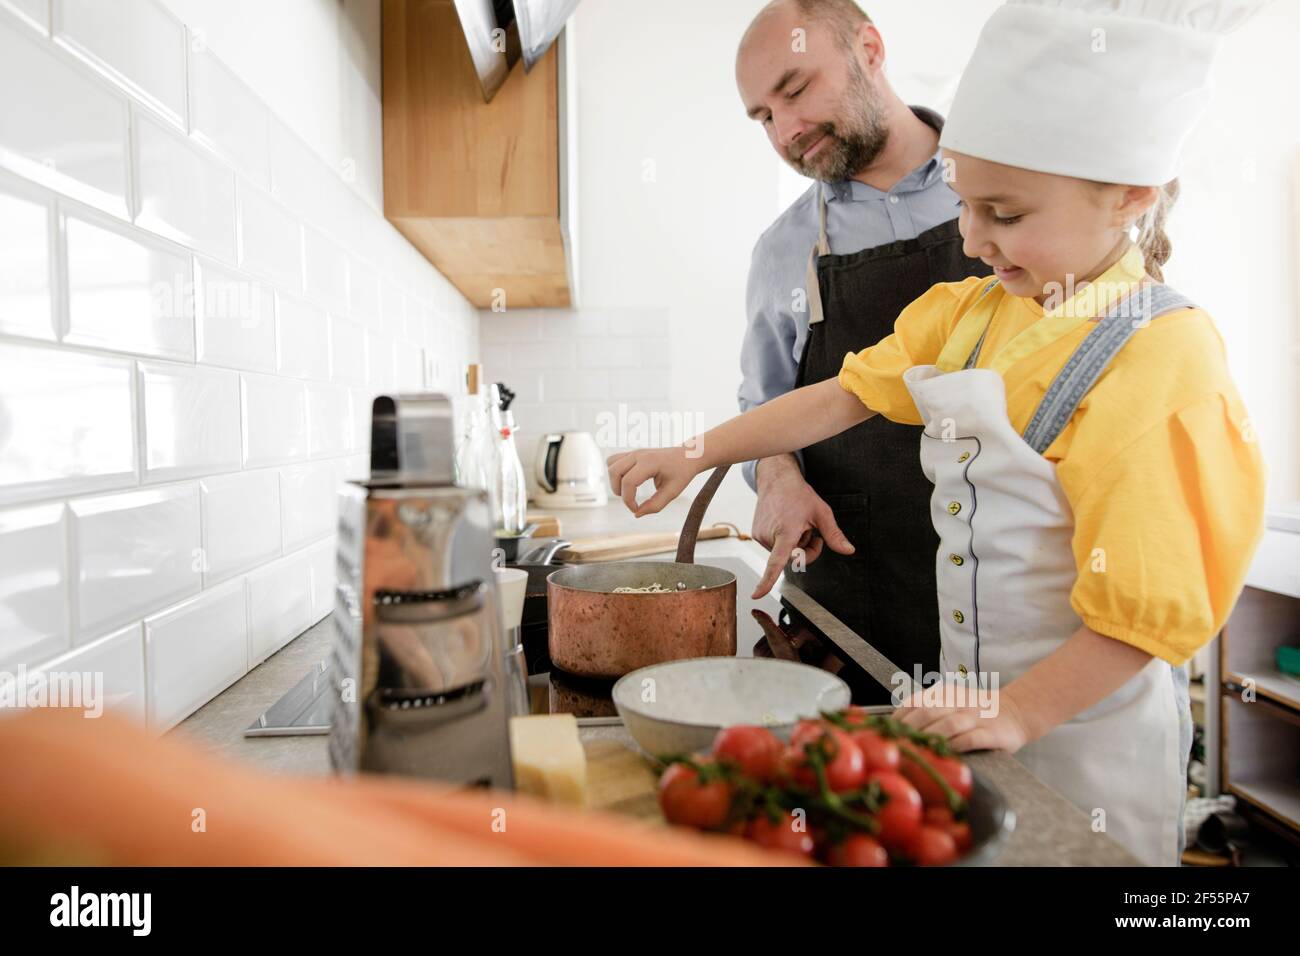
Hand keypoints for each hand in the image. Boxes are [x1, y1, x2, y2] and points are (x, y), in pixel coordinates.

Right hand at [606, 446, 702, 516]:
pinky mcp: (632, 454)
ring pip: (611, 464)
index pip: (628, 481)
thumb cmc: (682, 473)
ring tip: (628, 491)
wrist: (688, 456)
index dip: (628, 500)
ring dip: (614, 481)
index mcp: (650, 462)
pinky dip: (615, 473)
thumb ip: (655, 505)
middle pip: (614, 472)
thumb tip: (636, 514)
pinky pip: (613, 461)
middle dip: (618, 491)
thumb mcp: (672, 492)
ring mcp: (634, 452)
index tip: (636, 509)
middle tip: (631, 501)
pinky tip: (627, 481)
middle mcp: (639, 454)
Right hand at [750, 455, 853, 597]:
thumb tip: (849, 550)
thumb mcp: (822, 512)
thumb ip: (834, 535)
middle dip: (805, 551)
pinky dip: (783, 540)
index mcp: (786, 531)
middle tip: (812, 533)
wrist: (777, 480)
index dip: (767, 580)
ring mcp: (760, 535)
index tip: (757, 594)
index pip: (777, 561)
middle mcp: (769, 535)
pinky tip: (785, 523)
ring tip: (795, 523)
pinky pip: (775, 547)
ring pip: (783, 554)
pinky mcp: (756, 534)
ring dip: (794, 544)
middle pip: (792, 560)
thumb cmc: (799, 494)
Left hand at [891, 687, 1031, 753]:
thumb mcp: (952, 702)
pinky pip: (971, 739)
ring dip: (931, 737)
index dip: (900, 716)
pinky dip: (957, 745)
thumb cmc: (977, 711)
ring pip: (949, 724)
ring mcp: (977, 718)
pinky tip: (947, 752)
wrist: (1016, 711)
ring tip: (918, 749)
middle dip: (910, 728)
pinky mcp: (992, 734)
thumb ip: (929, 709)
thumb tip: (897, 726)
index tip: (889, 731)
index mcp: (947, 693)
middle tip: (899, 744)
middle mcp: (960, 703)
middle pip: (929, 711)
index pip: (916, 701)